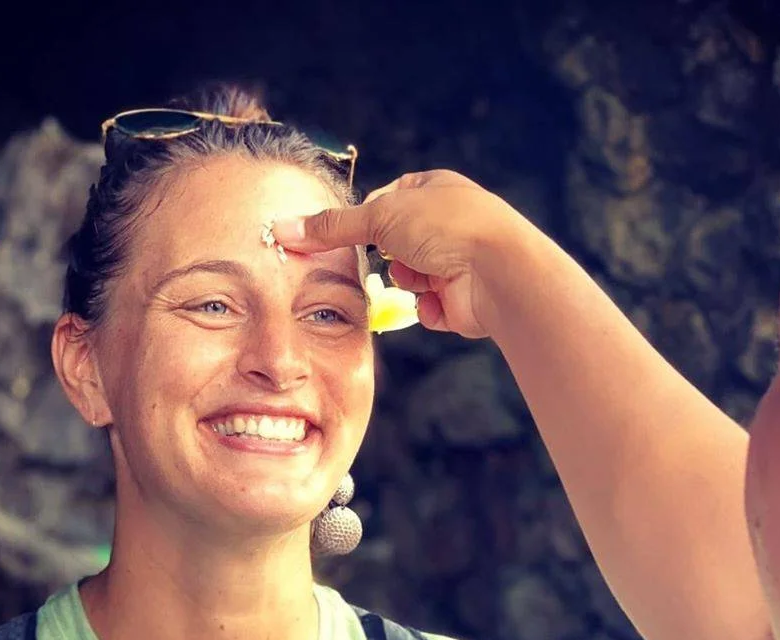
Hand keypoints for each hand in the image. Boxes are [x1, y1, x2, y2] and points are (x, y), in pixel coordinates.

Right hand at [273, 170, 525, 339]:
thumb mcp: (380, 216)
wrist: (498, 271)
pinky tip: (444, 299)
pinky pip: (425, 308)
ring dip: (409, 282)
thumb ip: (331, 227)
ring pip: (407, 280)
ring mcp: (455, 263)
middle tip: (394, 256)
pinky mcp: (460, 300)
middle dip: (390, 256)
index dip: (365, 219)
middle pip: (392, 246)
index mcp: (433, 190)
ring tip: (429, 277)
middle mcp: (446, 224)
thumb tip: (282, 229)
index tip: (346, 232)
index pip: (384, 202)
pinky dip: (428, 307)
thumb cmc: (447, 227)